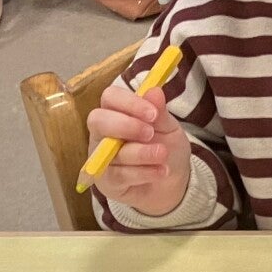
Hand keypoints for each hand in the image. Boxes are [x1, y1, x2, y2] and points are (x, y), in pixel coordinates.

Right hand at [86, 84, 189, 216]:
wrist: (174, 182)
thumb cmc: (166, 147)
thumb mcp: (169, 128)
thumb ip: (160, 112)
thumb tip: (155, 90)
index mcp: (117, 112)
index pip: (110, 97)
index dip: (129, 103)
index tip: (152, 113)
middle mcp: (103, 133)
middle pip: (98, 120)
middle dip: (126, 126)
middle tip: (151, 134)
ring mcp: (100, 158)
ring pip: (111, 151)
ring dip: (141, 153)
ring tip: (163, 155)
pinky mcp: (106, 182)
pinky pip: (119, 175)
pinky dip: (143, 173)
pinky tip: (161, 171)